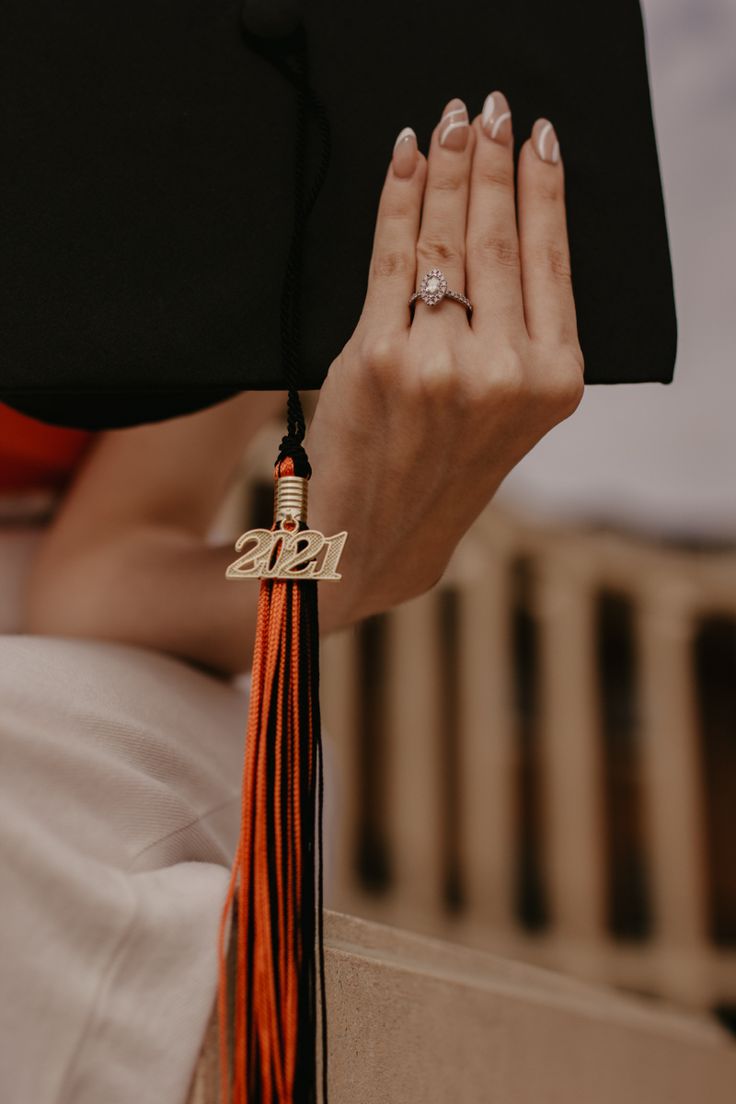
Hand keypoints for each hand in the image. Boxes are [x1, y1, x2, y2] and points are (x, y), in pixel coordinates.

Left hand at [308, 94, 583, 628]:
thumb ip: (514, 336)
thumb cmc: (436, 473)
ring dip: (444, 169)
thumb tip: (495, 232)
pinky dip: (396, 199)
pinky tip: (404, 160)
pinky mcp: (381, 357)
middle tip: (485, 111)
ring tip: (448, 126)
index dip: (543, 189)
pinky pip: (391, 258)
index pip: (552, 260)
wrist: (373, 541)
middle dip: (490, 162)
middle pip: (498, 238)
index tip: (536, 139)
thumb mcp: (503, 416)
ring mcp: (444, 363)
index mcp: (553, 383)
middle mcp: (507, 371)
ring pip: (445, 239)